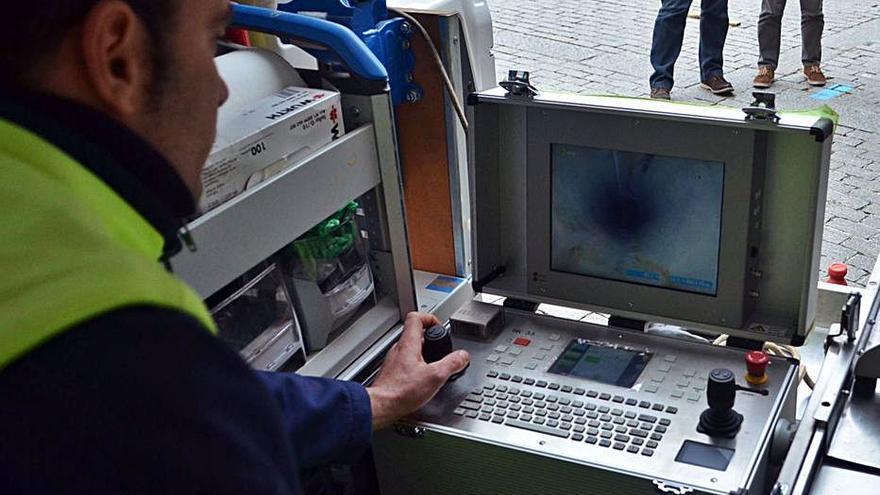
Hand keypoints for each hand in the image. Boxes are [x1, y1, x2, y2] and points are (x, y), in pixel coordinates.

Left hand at [366, 312, 469, 429]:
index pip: (416, 318)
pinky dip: (416, 366)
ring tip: (433, 365)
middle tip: (440, 347)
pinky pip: (405, 363)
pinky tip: (422, 379)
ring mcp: (393, 361)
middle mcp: (398, 349)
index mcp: (408, 344)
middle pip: (414, 334)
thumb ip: (451, 364)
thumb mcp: (435, 377)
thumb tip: (462, 356)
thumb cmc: (401, 391)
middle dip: (430, 339)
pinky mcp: (392, 373)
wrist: (381, 406)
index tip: (439, 327)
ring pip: (410, 349)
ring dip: (423, 354)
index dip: (430, 318)